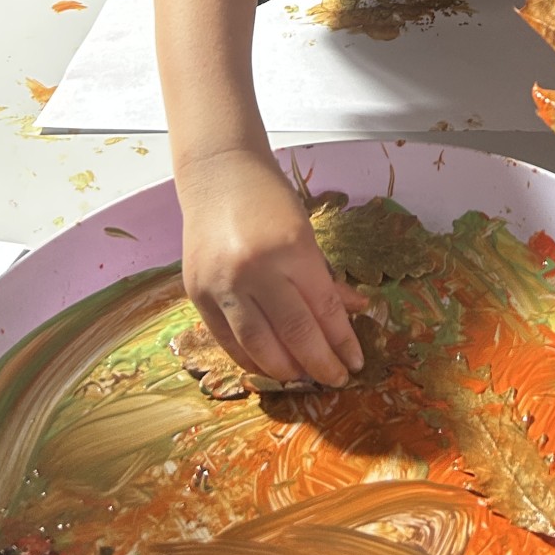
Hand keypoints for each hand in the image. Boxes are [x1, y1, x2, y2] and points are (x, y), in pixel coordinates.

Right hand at [178, 148, 368, 386]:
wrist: (218, 175)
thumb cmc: (269, 198)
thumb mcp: (306, 232)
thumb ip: (325, 277)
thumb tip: (355, 311)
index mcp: (290, 249)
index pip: (323, 309)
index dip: (342, 341)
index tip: (356, 362)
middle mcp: (255, 270)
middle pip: (294, 333)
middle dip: (320, 363)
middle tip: (337, 379)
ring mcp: (222, 284)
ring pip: (258, 345)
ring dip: (286, 369)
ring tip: (305, 378)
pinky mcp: (198, 294)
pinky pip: (227, 340)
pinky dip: (250, 359)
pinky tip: (270, 368)